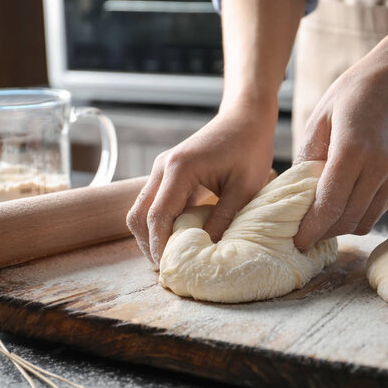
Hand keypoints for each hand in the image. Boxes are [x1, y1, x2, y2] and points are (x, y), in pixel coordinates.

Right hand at [126, 103, 275, 265]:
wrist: (245, 118)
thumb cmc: (249, 148)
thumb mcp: (244, 189)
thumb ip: (223, 220)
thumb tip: (208, 252)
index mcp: (179, 169)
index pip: (157, 216)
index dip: (160, 246)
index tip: (172, 269)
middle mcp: (162, 167)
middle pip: (138, 215)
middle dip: (149, 244)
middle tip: (170, 267)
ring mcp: (161, 168)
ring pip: (142, 210)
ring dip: (153, 234)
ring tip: (174, 256)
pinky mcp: (167, 172)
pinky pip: (154, 202)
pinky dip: (160, 222)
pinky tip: (180, 236)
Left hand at [293, 29, 387, 248]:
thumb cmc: (356, 91)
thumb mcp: (321, 117)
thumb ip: (308, 157)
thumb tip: (297, 191)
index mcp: (352, 150)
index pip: (329, 205)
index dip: (311, 229)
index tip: (297, 242)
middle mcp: (378, 167)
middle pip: (347, 219)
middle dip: (323, 233)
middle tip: (304, 236)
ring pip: (365, 220)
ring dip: (341, 227)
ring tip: (321, 224)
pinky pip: (378, 209)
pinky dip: (359, 215)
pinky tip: (343, 207)